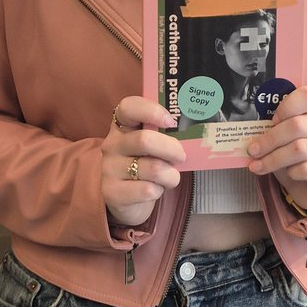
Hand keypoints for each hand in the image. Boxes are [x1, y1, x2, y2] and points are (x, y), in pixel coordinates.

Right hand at [101, 96, 185, 228]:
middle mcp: (112, 144)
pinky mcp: (112, 192)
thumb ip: (166, 133)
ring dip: (171, 175)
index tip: (170, 121)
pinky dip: (159, 191)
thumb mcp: (154, 144)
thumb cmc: (148, 163)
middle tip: (181, 156)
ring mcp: (109, 168)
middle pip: (145, 140)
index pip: (129, 107)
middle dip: (172, 149)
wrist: (129, 198)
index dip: (151, 111)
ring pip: (153, 168)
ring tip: (169, 176)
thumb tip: (196, 128)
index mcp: (123, 125)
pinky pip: (148, 190)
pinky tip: (156, 189)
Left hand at [246, 85, 306, 211]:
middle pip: (298, 125)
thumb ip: (275, 128)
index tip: (271, 120)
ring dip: (274, 159)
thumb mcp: (287, 137)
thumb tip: (249, 132)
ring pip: (301, 149)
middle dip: (270, 139)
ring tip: (257, 166)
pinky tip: (288, 174)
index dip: (287, 106)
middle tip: (252, 150)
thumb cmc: (296, 155)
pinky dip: (293, 172)